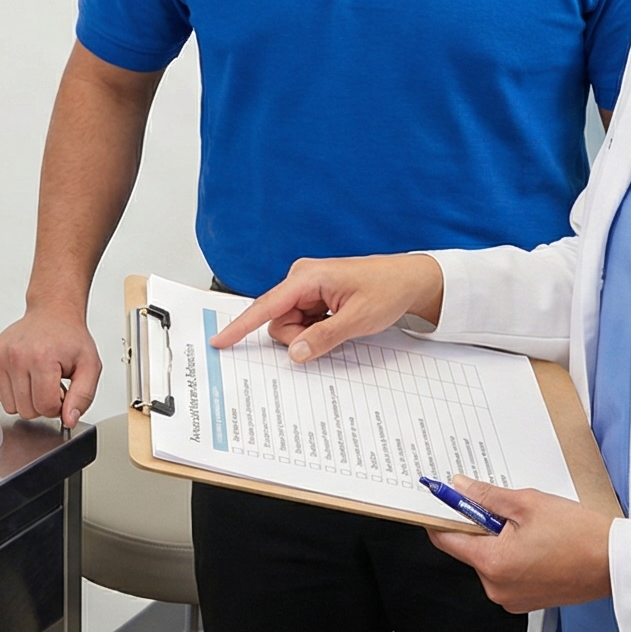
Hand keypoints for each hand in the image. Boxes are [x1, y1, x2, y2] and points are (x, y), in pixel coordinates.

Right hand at [0, 303, 101, 424]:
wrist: (52, 313)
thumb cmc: (70, 337)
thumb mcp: (90, 365)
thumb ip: (83, 396)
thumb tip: (69, 419)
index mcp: (42, 358)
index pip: (44, 407)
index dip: (57, 407)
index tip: (62, 392)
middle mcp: (17, 356)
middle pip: (26, 410)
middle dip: (41, 404)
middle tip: (51, 384)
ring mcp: (1, 357)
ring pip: (10, 406)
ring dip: (26, 399)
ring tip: (38, 380)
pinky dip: (13, 391)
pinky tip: (25, 376)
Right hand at [209, 253, 443, 361]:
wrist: (410, 280)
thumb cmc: (387, 290)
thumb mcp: (358, 320)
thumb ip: (324, 338)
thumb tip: (295, 353)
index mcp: (307, 278)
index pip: (266, 307)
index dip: (241, 326)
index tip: (220, 341)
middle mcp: (301, 279)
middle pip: (278, 322)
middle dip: (299, 336)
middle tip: (334, 332)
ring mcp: (307, 288)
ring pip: (290, 325)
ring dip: (310, 333)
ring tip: (340, 323)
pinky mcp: (314, 296)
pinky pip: (302, 322)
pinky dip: (316, 329)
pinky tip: (338, 321)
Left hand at [426, 476, 613, 611]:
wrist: (614, 562)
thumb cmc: (580, 535)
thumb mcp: (528, 503)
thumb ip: (487, 496)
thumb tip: (461, 489)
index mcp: (492, 564)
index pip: (447, 539)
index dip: (442, 516)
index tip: (441, 500)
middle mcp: (497, 588)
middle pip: (470, 550)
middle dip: (480, 526)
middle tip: (504, 508)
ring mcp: (512, 598)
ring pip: (490, 562)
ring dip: (499, 541)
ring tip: (530, 528)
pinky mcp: (527, 601)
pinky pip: (507, 574)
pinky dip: (514, 557)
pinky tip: (537, 544)